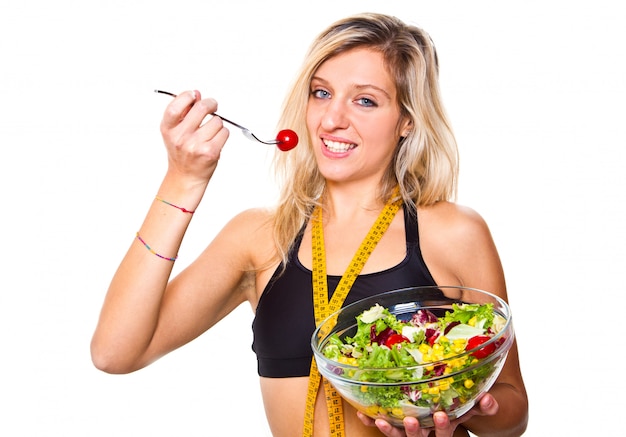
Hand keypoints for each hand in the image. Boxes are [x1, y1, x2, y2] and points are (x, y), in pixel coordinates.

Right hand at [160, 90, 229, 185]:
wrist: (186, 176)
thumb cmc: (182, 153)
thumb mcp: (175, 131)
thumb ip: (184, 112)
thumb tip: (197, 94)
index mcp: (168, 129)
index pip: (175, 107)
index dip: (187, 96)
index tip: (194, 95)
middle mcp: (180, 137)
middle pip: (201, 108)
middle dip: (211, 104)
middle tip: (212, 106)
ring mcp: (195, 145)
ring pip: (216, 121)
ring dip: (217, 124)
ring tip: (210, 133)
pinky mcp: (210, 152)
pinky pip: (224, 132)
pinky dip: (223, 134)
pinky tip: (215, 140)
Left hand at [357, 394, 498, 436]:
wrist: (441, 416)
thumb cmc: (456, 410)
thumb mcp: (469, 409)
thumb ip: (482, 405)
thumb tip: (489, 399)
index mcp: (443, 431)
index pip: (444, 434)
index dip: (442, 428)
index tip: (442, 415)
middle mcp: (426, 435)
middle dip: (413, 432)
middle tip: (410, 420)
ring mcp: (409, 434)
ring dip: (391, 430)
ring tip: (383, 420)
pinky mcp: (396, 429)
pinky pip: (384, 428)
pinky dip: (372, 420)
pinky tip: (364, 413)